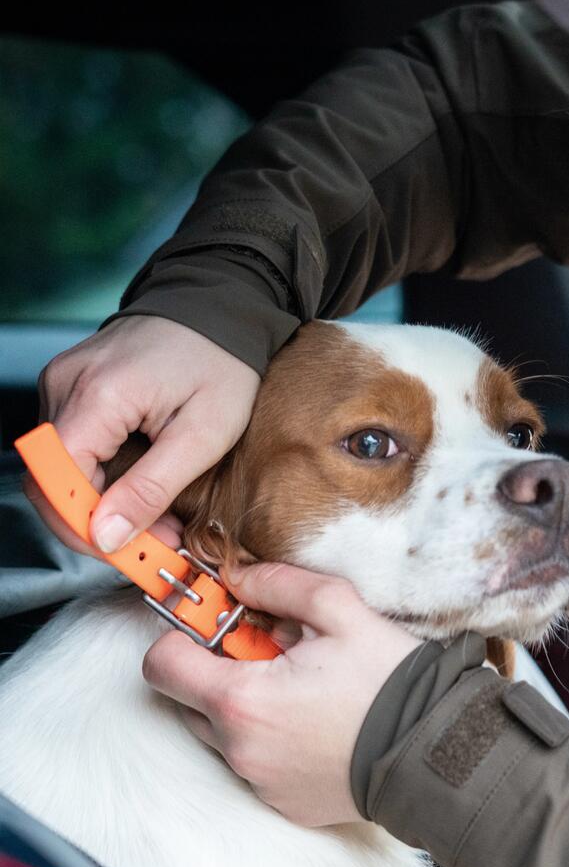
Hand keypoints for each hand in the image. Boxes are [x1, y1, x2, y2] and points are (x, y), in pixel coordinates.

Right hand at [32, 315, 259, 554]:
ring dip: (99, 506)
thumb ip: (152, 487)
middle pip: (49, 479)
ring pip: (57, 468)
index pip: (57, 480)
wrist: (221, 311)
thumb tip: (107, 535)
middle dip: (94, 525)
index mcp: (98, 395)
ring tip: (156, 524)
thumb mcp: (204, 435)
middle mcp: (66, 384)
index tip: (129, 555)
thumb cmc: (222, 364)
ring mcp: (63, 382)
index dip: (84, 527)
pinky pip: (70, 447)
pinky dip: (99, 480)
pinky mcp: (73, 386)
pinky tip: (138, 493)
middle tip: (151, 549)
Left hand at [142, 562, 420, 826]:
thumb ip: (279, 584)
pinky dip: (271, 740)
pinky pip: (255, 764)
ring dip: (245, 706)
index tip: (213, 624)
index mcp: (242, 699)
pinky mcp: (282, 802)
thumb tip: (239, 577)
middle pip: (187, 700)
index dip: (179, 636)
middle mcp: (238, 749)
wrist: (432, 751)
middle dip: (217, 671)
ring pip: (222, 734)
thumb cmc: (389, 682)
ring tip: (302, 689)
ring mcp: (259, 782)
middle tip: (272, 653)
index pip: (161, 666)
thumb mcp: (340, 610)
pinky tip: (316, 723)